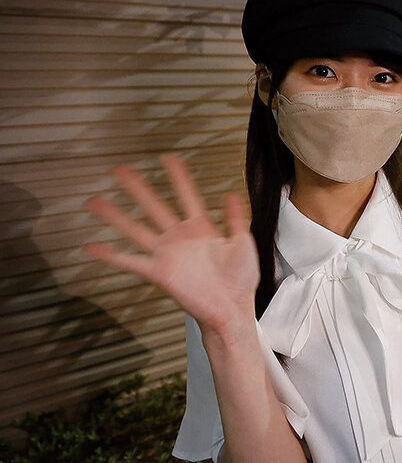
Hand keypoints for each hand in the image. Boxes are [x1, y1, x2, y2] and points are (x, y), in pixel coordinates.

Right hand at [83, 154, 259, 332]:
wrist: (232, 308)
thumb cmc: (240, 281)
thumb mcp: (243, 243)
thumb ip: (236, 218)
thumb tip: (232, 193)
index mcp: (201, 229)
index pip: (187, 195)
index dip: (178, 177)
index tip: (168, 159)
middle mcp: (180, 239)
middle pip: (154, 206)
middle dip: (138, 188)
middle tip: (121, 170)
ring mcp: (167, 254)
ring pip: (136, 229)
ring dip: (115, 216)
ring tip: (96, 202)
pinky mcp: (159, 272)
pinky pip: (130, 261)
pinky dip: (110, 255)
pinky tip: (92, 247)